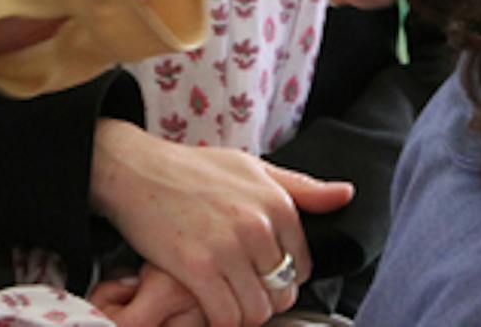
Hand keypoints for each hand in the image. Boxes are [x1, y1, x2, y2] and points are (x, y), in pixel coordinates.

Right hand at [89, 122, 352, 326]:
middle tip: (237, 287)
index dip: (280, 276)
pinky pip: (226, 317)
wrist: (134, 168)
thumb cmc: (192, 169)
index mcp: (277, 202)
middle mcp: (258, 225)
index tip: (257, 272)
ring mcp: (228, 248)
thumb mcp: (251, 167)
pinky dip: (219, 319)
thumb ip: (301, 187)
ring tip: (222, 296)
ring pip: (256, 311)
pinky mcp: (198, 268)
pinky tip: (205, 302)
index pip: (302, 266)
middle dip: (262, 298)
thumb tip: (346, 195)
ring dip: (241, 313)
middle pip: (281, 293)